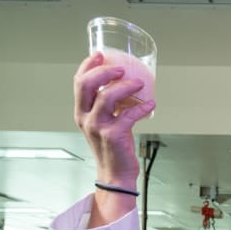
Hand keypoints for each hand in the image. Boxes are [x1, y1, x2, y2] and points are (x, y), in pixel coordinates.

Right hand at [73, 52, 153, 188]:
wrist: (116, 175)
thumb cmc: (113, 148)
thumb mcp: (103, 124)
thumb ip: (108, 106)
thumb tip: (125, 85)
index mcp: (81, 112)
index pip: (78, 82)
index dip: (88, 65)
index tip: (101, 54)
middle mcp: (86, 118)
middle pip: (87, 85)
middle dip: (104, 71)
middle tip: (121, 68)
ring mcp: (99, 127)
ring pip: (107, 97)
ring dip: (126, 86)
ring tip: (140, 83)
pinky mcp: (114, 136)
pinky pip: (129, 115)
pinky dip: (143, 107)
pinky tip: (151, 104)